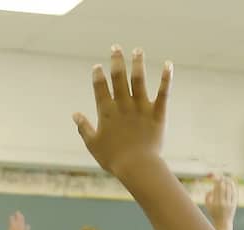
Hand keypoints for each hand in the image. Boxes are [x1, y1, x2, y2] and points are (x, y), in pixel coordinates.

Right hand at [73, 46, 171, 178]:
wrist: (137, 167)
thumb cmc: (113, 159)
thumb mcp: (93, 144)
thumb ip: (84, 128)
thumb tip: (75, 114)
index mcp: (106, 112)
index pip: (100, 87)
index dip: (98, 75)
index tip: (97, 66)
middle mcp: (123, 105)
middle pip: (118, 78)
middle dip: (116, 61)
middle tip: (116, 48)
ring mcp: (141, 108)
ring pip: (138, 80)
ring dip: (137, 63)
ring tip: (137, 50)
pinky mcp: (157, 114)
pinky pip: (163, 93)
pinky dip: (166, 78)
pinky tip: (168, 65)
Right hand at [205, 175, 236, 229]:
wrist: (223, 223)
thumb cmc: (214, 214)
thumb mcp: (208, 207)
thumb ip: (207, 197)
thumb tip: (211, 188)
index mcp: (215, 203)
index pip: (216, 189)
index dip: (216, 181)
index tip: (214, 177)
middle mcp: (223, 203)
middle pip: (223, 187)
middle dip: (221, 180)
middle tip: (220, 176)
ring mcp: (229, 203)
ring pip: (229, 189)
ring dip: (227, 182)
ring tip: (225, 178)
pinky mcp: (234, 203)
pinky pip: (234, 192)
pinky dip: (232, 186)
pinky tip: (230, 183)